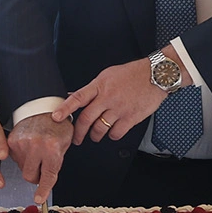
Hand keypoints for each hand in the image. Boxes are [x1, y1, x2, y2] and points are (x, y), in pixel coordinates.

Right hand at [7, 112, 72, 205]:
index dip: (43, 190)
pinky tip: (28, 147)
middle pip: (30, 176)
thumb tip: (46, 181)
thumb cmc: (56, 125)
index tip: (39, 199)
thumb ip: (56, 163)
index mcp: (52, 148)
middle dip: (36, 176)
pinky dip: (21, 156)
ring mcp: (22, 143)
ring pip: (22, 168)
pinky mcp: (11, 141)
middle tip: (42, 167)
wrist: (42, 107)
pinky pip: (14, 159)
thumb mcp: (65, 143)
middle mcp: (36, 146)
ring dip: (29, 165)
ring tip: (36, 151)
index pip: (47, 176)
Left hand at [52, 59, 166, 144]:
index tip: (55, 118)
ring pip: (99, 129)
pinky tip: (112, 132)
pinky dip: (112, 135)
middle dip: (78, 133)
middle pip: (86, 119)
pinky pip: (116, 133)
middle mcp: (107, 98)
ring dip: (95, 135)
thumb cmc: (132, 74)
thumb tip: (73, 95)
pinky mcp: (131, 118)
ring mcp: (119, 109)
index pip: (77, 98)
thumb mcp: (107, 75)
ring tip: (95, 136)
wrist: (156, 75)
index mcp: (99, 86)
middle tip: (75, 139)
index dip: (65, 109)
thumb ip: (92, 88)